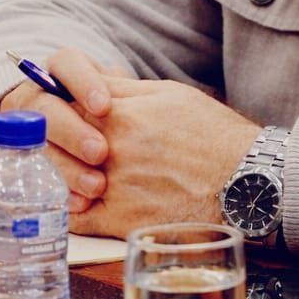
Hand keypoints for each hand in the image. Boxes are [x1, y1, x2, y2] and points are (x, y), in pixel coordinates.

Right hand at [0, 48, 127, 210]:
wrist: (54, 136)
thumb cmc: (95, 113)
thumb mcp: (110, 94)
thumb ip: (123, 92)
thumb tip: (139, 96)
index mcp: (57, 72)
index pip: (66, 65)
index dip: (83, 84)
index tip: (104, 106)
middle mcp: (30, 95)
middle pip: (45, 108)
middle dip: (73, 132)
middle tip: (100, 152)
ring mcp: (11, 128)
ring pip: (31, 145)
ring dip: (64, 168)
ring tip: (95, 186)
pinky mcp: (2, 161)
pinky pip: (22, 178)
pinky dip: (52, 192)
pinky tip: (79, 203)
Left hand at [70, 76, 260, 240]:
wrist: (243, 182)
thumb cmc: (212, 135)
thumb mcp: (169, 95)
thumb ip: (122, 88)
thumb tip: (90, 78)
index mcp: (119, 114)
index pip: (63, 104)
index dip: (59, 107)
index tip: (61, 112)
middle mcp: (110, 149)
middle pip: (57, 142)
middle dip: (55, 141)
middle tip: (60, 142)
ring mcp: (112, 186)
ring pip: (59, 179)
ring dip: (58, 174)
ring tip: (69, 171)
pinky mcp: (119, 220)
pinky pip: (75, 218)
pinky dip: (70, 209)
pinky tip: (79, 200)